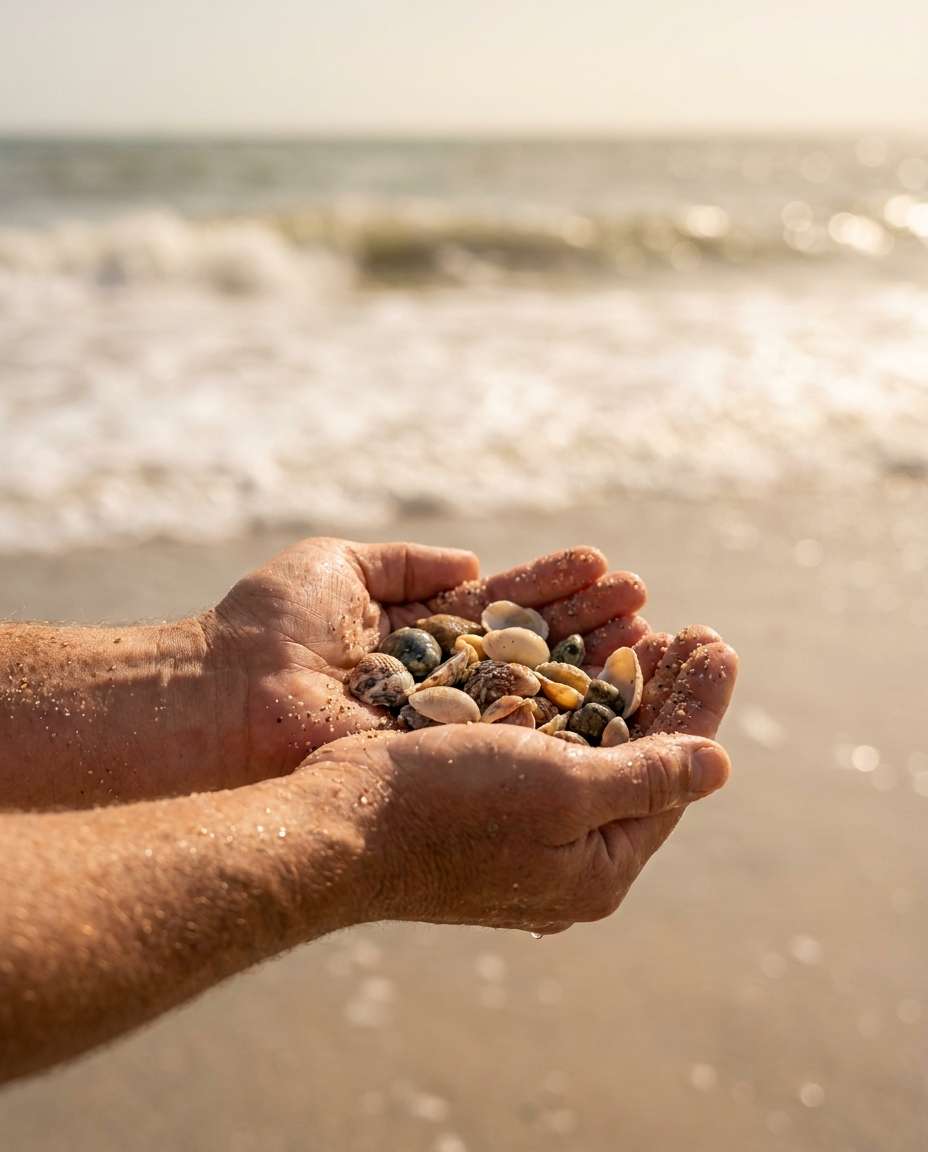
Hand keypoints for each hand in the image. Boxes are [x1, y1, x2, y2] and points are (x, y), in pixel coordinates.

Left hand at [207, 538, 647, 780]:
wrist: (225, 697)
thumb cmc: (268, 627)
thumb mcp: (338, 565)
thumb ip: (408, 563)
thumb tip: (472, 562)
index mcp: (419, 637)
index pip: (504, 607)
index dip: (554, 588)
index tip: (607, 568)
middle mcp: (443, 684)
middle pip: (533, 648)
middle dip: (590, 622)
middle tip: (648, 604)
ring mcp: (446, 725)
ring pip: (537, 690)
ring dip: (592, 660)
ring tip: (652, 633)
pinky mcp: (444, 761)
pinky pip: (515, 733)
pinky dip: (565, 711)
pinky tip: (610, 686)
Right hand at [300, 629, 736, 933]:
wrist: (338, 826)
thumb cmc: (450, 806)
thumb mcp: (562, 790)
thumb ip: (646, 777)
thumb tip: (720, 765)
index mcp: (598, 870)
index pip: (673, 776)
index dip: (700, 705)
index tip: (718, 643)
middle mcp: (568, 859)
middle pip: (638, 761)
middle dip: (667, 692)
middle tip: (696, 633)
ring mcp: (525, 834)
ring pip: (591, 748)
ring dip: (620, 688)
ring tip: (643, 630)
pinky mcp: (485, 805)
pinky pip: (545, 746)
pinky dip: (567, 699)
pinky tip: (575, 660)